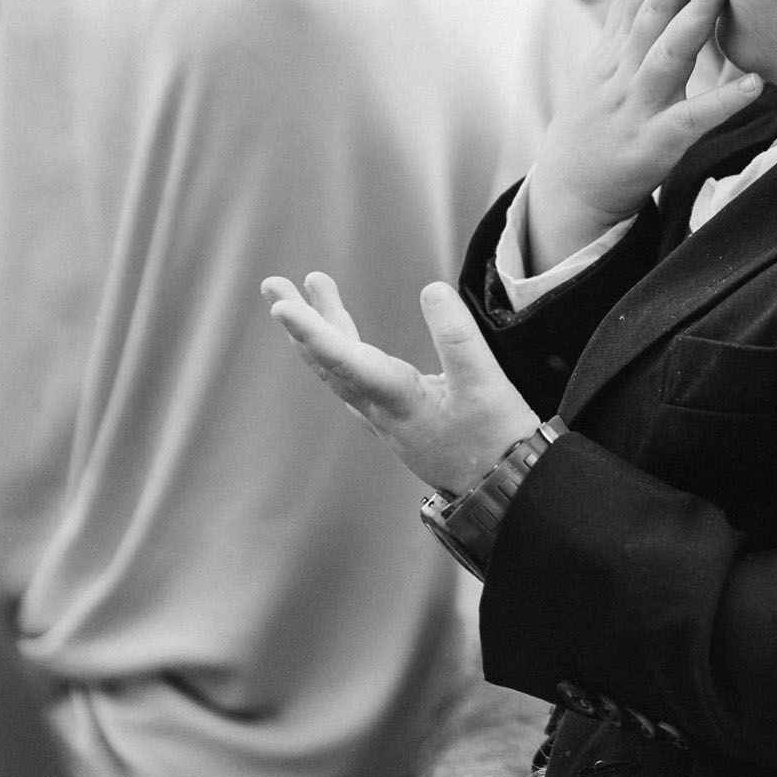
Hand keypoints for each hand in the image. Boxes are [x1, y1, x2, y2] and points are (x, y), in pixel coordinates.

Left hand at [261, 270, 536, 494]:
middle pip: (327, 362)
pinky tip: (341, 337)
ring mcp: (384, 419)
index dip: (312, 331)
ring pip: (338, 369)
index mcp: (396, 400)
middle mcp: (379, 411)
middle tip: (273, 285)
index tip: (281, 307)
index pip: (344, 360)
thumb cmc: (497, 440)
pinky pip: (354, 379)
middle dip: (300, 321)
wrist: (504, 490)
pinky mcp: (397, 421)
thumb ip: (458, 336)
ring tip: (312, 288)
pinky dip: (339, 350)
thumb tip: (432, 290)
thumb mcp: (486, 384)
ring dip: (320, 329)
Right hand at [526, 0, 761, 266]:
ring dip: (694, 18)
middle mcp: (624, 70)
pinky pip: (692, 119)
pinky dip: (722, 101)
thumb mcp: (602, 59)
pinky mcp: (655, 144)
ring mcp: (638, 106)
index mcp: (616, 49)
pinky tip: (754, 83)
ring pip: (666, 55)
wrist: (569, 187)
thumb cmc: (595, 118)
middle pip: (651, 12)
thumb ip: (622, 8)